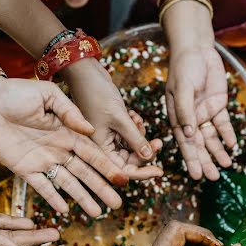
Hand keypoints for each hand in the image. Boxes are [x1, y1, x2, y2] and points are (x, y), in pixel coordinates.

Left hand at [0, 75, 127, 216]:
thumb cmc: (16, 92)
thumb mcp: (47, 95)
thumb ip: (69, 112)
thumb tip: (90, 130)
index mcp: (67, 131)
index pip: (92, 153)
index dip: (106, 166)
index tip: (122, 179)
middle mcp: (58, 148)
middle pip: (84, 172)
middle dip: (101, 188)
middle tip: (117, 204)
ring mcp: (42, 160)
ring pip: (67, 183)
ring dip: (82, 197)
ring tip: (96, 213)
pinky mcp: (23, 168)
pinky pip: (41, 186)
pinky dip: (53, 198)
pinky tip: (65, 210)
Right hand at [63, 59, 163, 180]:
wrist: (86, 73)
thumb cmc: (97, 94)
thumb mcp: (120, 118)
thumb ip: (135, 139)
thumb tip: (149, 157)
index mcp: (97, 149)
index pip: (122, 171)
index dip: (142, 173)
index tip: (159, 171)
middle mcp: (100, 146)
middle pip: (128, 160)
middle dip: (144, 151)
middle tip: (159, 142)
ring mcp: (106, 136)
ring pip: (130, 147)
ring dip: (140, 135)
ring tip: (138, 119)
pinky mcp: (111, 126)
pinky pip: (128, 134)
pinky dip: (135, 126)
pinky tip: (133, 114)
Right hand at [162, 2, 236, 179]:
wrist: (197, 50)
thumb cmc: (184, 68)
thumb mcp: (182, 88)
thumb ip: (185, 111)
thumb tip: (187, 133)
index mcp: (178, 117)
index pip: (184, 143)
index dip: (190, 159)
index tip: (195, 175)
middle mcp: (190, 119)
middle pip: (199, 145)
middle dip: (205, 161)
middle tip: (212, 178)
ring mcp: (204, 113)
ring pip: (212, 138)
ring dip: (218, 152)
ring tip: (226, 167)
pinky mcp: (217, 106)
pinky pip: (223, 125)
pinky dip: (227, 135)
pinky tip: (232, 146)